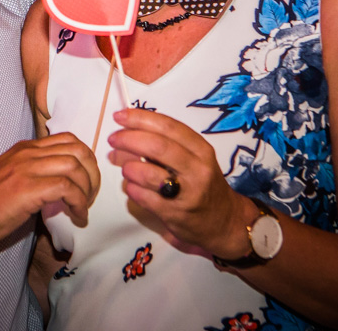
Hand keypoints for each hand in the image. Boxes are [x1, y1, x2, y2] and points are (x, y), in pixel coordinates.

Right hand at [0, 133, 99, 248]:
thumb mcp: (9, 178)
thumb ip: (32, 175)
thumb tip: (58, 189)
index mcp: (24, 149)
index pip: (68, 140)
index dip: (85, 160)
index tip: (87, 182)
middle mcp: (28, 154)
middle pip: (78, 150)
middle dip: (93, 174)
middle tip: (91, 195)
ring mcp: (27, 169)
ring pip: (75, 166)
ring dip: (88, 190)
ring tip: (84, 208)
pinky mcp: (27, 189)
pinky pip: (67, 188)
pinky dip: (79, 203)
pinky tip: (77, 216)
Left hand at [106, 109, 253, 258]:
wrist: (223, 222)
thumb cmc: (202, 184)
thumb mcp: (194, 159)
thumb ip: (166, 144)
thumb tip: (127, 131)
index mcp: (201, 150)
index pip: (168, 127)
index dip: (140, 118)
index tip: (120, 116)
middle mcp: (197, 169)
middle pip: (157, 146)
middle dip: (128, 139)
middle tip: (113, 139)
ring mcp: (187, 193)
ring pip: (146, 173)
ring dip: (128, 166)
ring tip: (125, 166)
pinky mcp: (174, 214)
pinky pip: (143, 196)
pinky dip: (131, 188)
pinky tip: (132, 185)